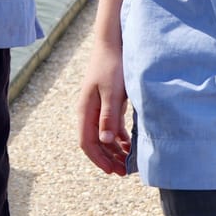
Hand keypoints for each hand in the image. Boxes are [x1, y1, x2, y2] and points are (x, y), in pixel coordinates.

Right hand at [76, 33, 130, 174]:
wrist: (112, 43)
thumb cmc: (112, 66)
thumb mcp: (112, 92)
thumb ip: (108, 117)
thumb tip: (104, 142)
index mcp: (86, 110)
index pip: (87, 143)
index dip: (99, 159)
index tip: (113, 171)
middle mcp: (89, 111)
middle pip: (94, 142)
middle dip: (107, 159)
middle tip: (124, 172)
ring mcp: (97, 107)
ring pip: (103, 136)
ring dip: (113, 150)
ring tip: (128, 162)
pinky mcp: (107, 102)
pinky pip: (110, 126)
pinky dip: (118, 138)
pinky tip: (129, 144)